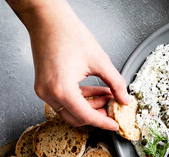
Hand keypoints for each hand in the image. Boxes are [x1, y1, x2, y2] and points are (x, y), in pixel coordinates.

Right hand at [7, 0, 128, 129]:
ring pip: (71, 110)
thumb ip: (115, 83)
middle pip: (77, 117)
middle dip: (98, 115)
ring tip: (109, 95)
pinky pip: (65, 100)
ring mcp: (44, 90)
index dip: (104, 122)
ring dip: (91, 106)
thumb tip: (124, 99)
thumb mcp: (100, 61)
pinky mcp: (44, 86)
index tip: (115, 125)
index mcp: (61, 89)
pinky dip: (82, 99)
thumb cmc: (69, 34)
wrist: (47, 19)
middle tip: (114, 107)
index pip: (86, 116)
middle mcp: (49, 93)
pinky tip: (97, 90)